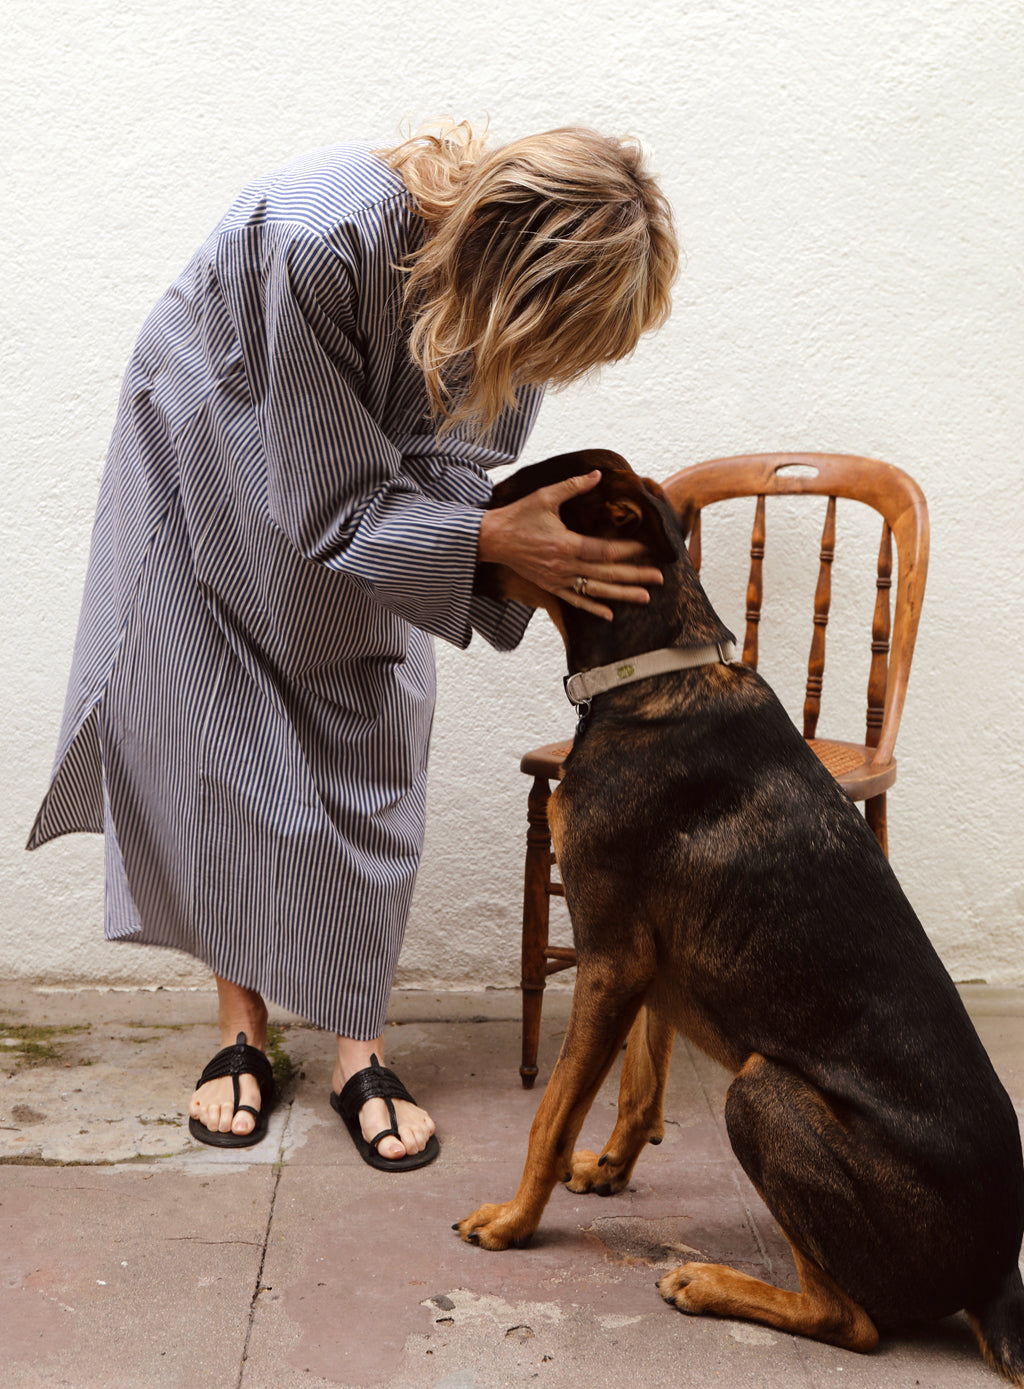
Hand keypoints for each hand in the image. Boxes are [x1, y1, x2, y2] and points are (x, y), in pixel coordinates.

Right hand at [477, 470, 662, 619]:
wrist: (491, 539)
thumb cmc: (518, 516)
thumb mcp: (544, 496)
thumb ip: (573, 486)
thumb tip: (597, 474)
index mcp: (565, 544)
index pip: (604, 551)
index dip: (628, 551)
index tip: (647, 548)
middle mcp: (564, 566)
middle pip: (606, 574)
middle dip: (635, 576)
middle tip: (659, 578)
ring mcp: (557, 580)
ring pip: (595, 590)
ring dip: (621, 595)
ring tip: (645, 598)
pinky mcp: (550, 586)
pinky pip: (575, 601)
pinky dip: (593, 608)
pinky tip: (610, 615)